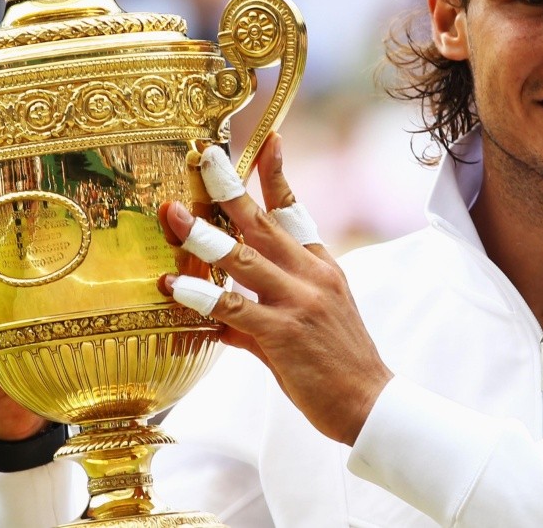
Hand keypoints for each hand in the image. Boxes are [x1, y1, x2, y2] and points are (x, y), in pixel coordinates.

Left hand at [159, 134, 393, 445]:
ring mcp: (298, 302)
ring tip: (172, 214)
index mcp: (320, 266)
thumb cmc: (337, 364)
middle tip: (202, 156)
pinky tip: (174, 286)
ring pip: (243, 258)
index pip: (296, 209)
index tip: (267, 139)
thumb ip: (261, 311)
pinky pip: (235, 308)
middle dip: (230, 187)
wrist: (370, 403)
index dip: (278, 174)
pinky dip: (202, 296)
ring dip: (203, 235)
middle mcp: (311, 275)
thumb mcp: (308, 322)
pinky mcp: (284, 334)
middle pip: (264, 221)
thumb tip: (219, 316)